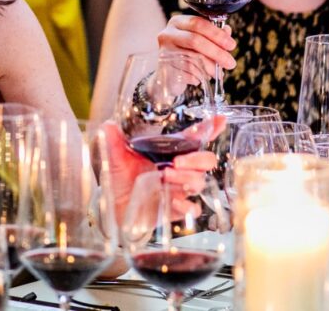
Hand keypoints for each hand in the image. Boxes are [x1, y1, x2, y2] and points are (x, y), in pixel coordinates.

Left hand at [101, 119, 224, 222]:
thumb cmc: (119, 176)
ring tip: (165, 176)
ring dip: (186, 178)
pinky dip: (187, 205)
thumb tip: (108, 125)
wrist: (111, 204)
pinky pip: (193, 209)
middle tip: (177, 162)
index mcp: (168, 151)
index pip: (194, 138)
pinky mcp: (175, 209)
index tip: (220, 120)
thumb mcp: (114, 156)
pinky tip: (174, 200)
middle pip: (206, 161)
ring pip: (199, 182)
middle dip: (197, 159)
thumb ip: (112, 140)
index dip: (210, 129)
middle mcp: (179, 169)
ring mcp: (179, 189)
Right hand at [157, 15, 236, 82]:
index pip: (198, 23)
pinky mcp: (164, 68)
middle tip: (230, 63)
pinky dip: (199, 76)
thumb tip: (227, 31)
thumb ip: (214, 35)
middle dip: (216, 53)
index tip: (231, 45)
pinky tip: (200, 76)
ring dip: (210, 68)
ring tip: (216, 72)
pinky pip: (187, 73)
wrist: (170, 74)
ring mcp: (164, 51)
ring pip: (192, 59)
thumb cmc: (187, 54)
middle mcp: (167, 34)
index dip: (217, 34)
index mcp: (178, 22)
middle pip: (195, 40)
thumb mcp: (201, 41)